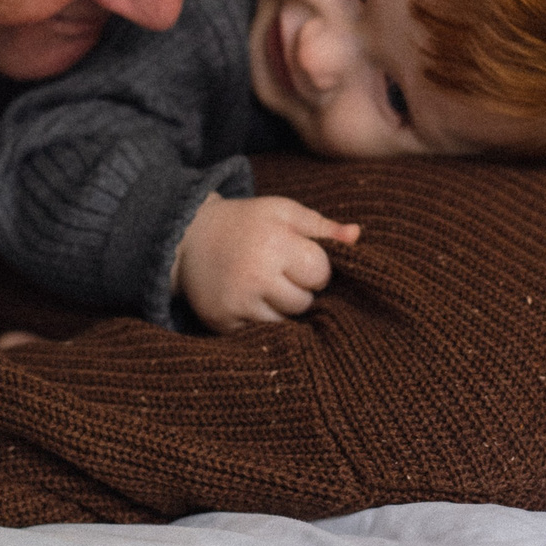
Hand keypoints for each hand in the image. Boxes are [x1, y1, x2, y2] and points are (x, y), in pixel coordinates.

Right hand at [172, 194, 360, 330]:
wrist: (188, 238)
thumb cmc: (246, 223)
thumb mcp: (283, 212)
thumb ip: (321, 226)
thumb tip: (357, 236)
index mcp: (275, 243)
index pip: (320, 273)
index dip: (316, 268)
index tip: (300, 260)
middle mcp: (256, 276)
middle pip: (305, 302)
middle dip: (300, 291)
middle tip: (281, 274)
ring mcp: (238, 303)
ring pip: (286, 322)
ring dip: (283, 309)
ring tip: (266, 287)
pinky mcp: (223, 323)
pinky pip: (260, 334)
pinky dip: (261, 321)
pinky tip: (251, 300)